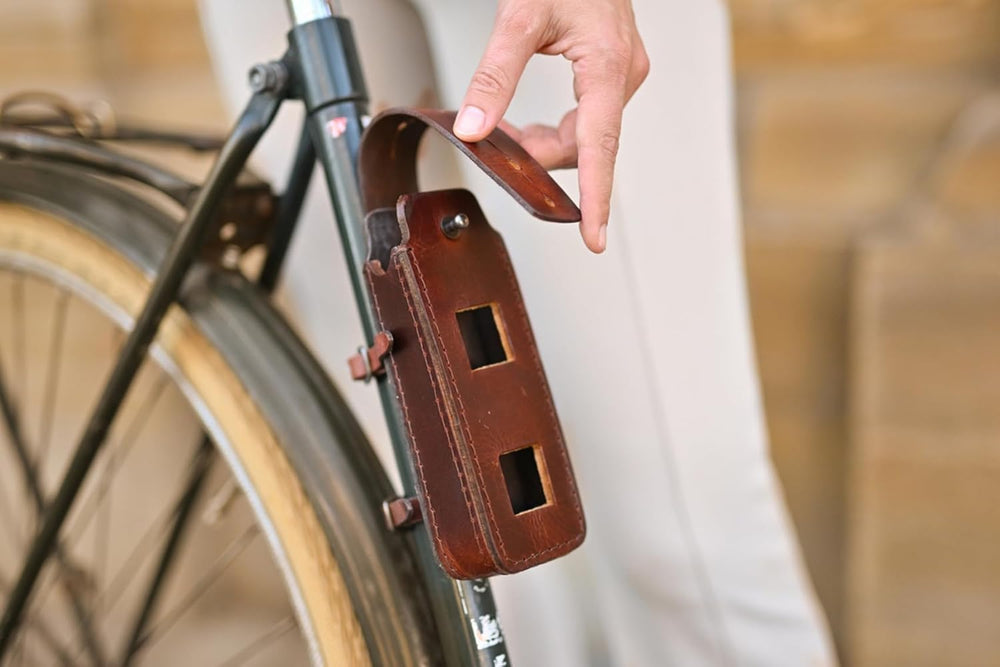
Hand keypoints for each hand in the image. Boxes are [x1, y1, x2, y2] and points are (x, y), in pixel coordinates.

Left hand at [452, 0, 648, 252]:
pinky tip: (525, 127)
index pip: (601, 146)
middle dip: (541, 158)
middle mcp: (625, 74)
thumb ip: (496, 75)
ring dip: (544, 143)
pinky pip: (586, 118)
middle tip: (499, 152)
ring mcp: (622, 74)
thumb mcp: (520, 17)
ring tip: (507, 137)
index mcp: (610, 65)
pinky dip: (554, 128)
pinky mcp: (612, 72)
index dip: (595, 197)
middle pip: (586, 144)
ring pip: (584, 134)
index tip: (593, 237)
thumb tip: (477, 127)